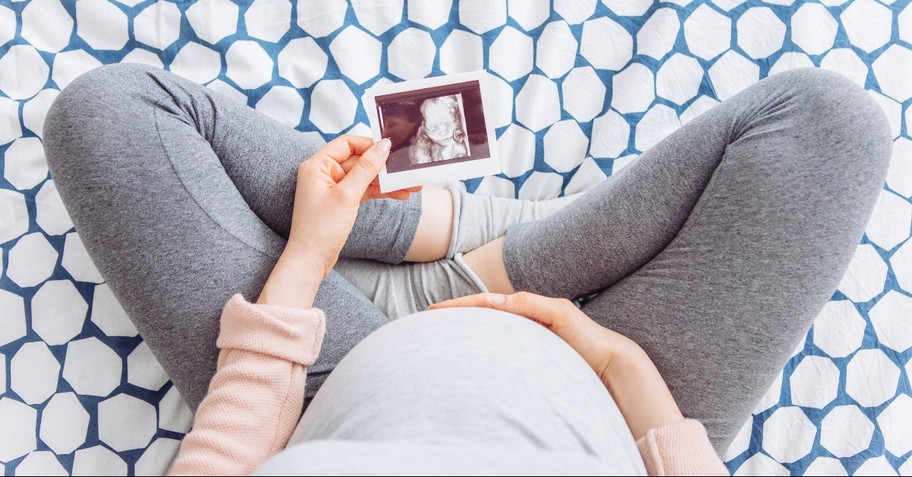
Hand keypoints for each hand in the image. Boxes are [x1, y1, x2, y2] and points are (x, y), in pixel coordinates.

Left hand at [257, 136, 417, 308]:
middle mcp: (324, 173)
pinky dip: (381, 193)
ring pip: (365, 177)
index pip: (347, 144)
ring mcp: (333, 188)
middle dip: (384, 167)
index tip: (392, 149)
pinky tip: (400, 195)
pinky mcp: (342, 202)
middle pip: (359, 161)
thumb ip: (366, 168)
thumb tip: (383, 146)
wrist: (311, 261)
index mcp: (318, 165)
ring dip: (387, 182)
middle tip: (407, 170)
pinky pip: (364, 191)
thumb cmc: (320, 229)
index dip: (370, 145)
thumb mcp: (347, 195)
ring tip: (411, 185)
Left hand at [430, 291, 684, 438]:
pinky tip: (491, 306)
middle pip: (488, 306)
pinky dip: (509, 305)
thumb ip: (517, 360)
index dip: (464, 316)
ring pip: (503, 302)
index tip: (437, 320)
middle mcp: (531, 312)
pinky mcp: (559, 311)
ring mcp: (545, 309)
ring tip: (450, 308)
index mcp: (524, 325)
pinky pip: (529, 306)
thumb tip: (489, 371)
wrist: (610, 362)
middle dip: (460, 307)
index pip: (488, 317)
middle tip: (432, 312)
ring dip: (476, 304)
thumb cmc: (575, 366)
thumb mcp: (539, 364)